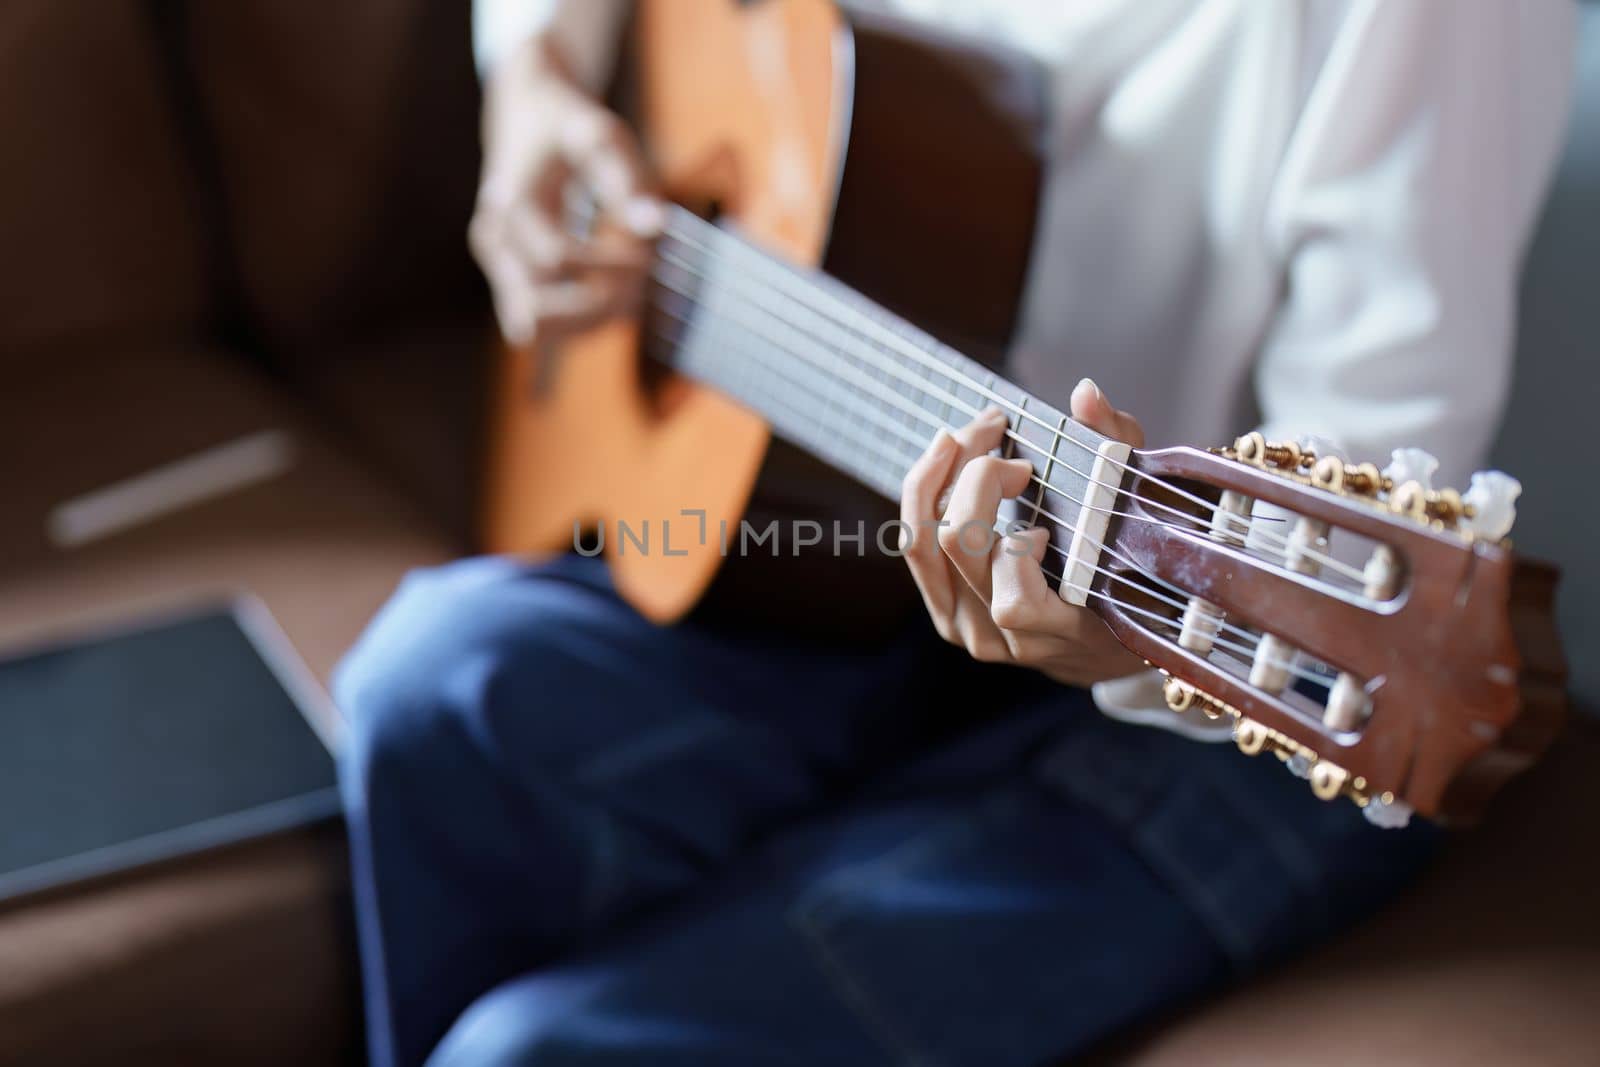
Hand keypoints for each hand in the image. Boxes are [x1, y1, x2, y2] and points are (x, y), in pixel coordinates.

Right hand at [469, 35, 665, 348]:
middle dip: (597, 302)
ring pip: (536, 328)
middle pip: (538, 309)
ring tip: (631, 288)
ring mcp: (497, 266)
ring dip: (590, 319)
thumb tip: (656, 228)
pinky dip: (581, 320)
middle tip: (641, 279)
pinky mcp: (508, 283)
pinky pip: (541, 326)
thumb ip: (628, 178)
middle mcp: (495, 241)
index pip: (556, 260)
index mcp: (512, 202)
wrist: (525, 117)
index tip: (647, 253)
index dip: (608, 265)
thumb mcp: (602, 136)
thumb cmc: (568, 125)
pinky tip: (615, 291)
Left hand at [900, 378, 1146, 686]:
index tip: (1047, 514)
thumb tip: (1085, 394)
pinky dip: (925, 497)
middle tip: (1003, 431)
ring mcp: (969, 631)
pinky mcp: (946, 616)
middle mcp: (1005, 639)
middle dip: (977, 473)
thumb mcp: (1141, 514)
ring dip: (938, 474)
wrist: (1104, 648)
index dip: (1016, 552)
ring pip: (923, 545)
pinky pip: (915, 551)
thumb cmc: (1133, 575)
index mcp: (1063, 631)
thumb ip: (1117, 450)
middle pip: (958, 546)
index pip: (1014, 603)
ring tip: (968, 433)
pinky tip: (948, 461)